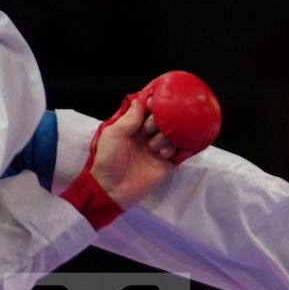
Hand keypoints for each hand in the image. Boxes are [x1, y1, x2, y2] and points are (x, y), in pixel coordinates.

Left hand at [83, 94, 180, 208]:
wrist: (112, 188)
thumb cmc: (108, 160)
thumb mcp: (113, 134)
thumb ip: (129, 119)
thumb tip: (140, 101)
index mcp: (133, 127)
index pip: (149, 110)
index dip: (154, 104)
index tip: (156, 101)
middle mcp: (147, 136)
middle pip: (164, 119)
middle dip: (159, 121)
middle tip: (148, 130)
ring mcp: (158, 149)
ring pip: (173, 134)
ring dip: (165, 137)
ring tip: (153, 148)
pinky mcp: (166, 163)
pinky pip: (180, 151)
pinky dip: (175, 149)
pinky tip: (163, 155)